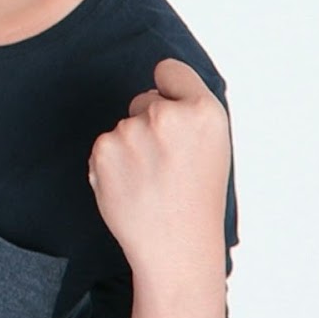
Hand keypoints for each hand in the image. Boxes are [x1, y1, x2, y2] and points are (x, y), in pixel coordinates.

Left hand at [88, 58, 230, 275]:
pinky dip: (113, 163)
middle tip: (169, 163)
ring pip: (125, 125)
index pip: (170, 70)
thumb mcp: (214, 145)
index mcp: (204, 111)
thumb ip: (189, 109)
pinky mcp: (104, 149)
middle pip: (145, 99)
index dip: (170, 89)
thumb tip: (159, 80)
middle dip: (151, 122)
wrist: (176, 248)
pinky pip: (105, 145)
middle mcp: (167, 115)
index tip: (173, 108)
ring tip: (152, 180)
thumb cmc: (197, 197)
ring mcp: (132, 131)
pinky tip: (132, 186)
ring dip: (132, 146)